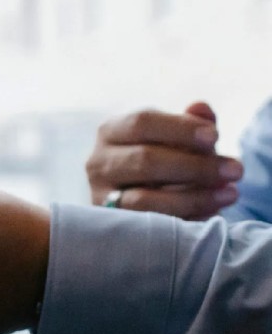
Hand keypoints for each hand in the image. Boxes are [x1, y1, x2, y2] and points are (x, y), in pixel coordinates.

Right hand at [86, 102, 242, 218]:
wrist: (143, 197)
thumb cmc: (163, 160)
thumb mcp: (177, 138)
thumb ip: (190, 123)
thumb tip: (200, 108)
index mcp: (112, 132)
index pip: (142, 123)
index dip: (180, 129)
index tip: (215, 137)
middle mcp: (98, 163)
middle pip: (144, 160)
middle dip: (195, 166)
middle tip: (235, 170)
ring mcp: (101, 196)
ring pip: (143, 199)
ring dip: (193, 197)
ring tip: (230, 194)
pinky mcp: (112, 225)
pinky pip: (148, 225)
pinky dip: (183, 219)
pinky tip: (211, 212)